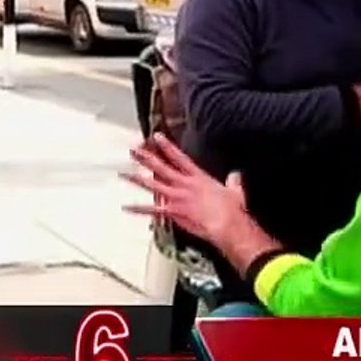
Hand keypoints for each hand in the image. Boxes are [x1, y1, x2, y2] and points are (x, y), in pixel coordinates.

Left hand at [121, 133, 248, 251]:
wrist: (227, 224)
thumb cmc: (232, 209)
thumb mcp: (235, 191)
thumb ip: (233, 181)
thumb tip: (235, 176)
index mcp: (198, 177)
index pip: (179, 157)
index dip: (167, 146)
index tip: (157, 137)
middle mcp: (184, 184)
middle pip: (161, 167)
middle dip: (146, 158)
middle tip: (134, 150)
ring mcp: (177, 198)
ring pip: (153, 185)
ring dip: (137, 179)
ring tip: (124, 173)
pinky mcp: (173, 212)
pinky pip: (151, 210)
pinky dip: (138, 209)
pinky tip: (126, 206)